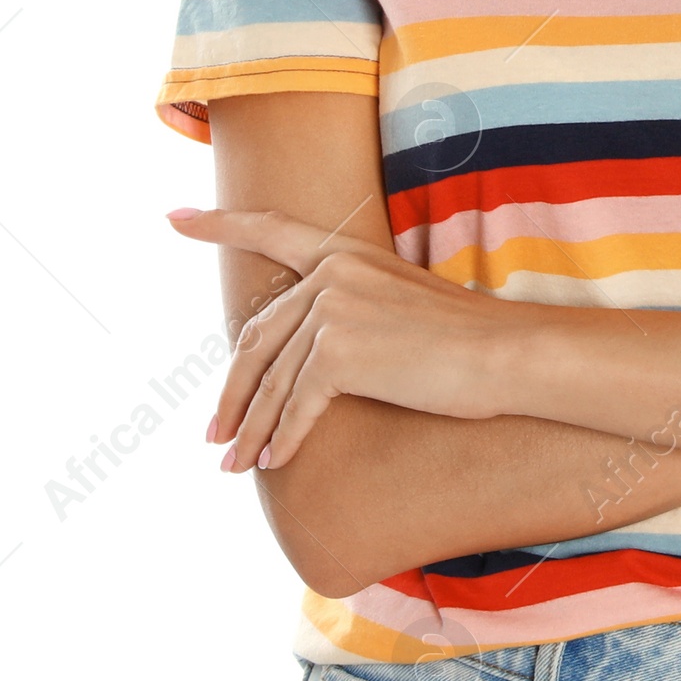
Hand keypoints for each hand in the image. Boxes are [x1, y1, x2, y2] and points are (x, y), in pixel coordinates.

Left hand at [167, 207, 525, 471]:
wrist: (506, 354)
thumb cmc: (464, 340)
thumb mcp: (397, 305)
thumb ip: (346, 312)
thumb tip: (300, 360)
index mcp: (345, 253)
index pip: (271, 229)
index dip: (218, 224)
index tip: (174, 216)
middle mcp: (331, 273)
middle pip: (257, 339)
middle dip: (232, 394)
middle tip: (215, 435)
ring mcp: (332, 309)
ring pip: (272, 382)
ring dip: (251, 430)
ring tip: (235, 464)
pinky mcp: (339, 352)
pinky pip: (296, 407)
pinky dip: (282, 439)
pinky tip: (275, 463)